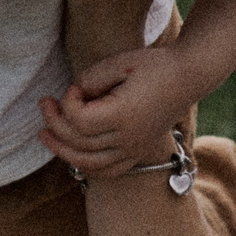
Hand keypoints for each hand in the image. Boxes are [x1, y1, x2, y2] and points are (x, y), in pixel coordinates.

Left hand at [41, 45, 201, 177]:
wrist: (189, 77)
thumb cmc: (154, 66)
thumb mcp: (119, 63)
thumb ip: (90, 79)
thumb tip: (74, 96)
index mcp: (124, 116)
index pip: (79, 121)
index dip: (68, 103)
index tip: (75, 87)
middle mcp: (129, 139)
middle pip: (79, 143)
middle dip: (55, 124)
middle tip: (45, 104)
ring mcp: (135, 149)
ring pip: (90, 164)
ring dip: (62, 152)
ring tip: (45, 136)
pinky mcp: (139, 152)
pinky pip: (108, 171)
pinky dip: (86, 166)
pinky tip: (72, 154)